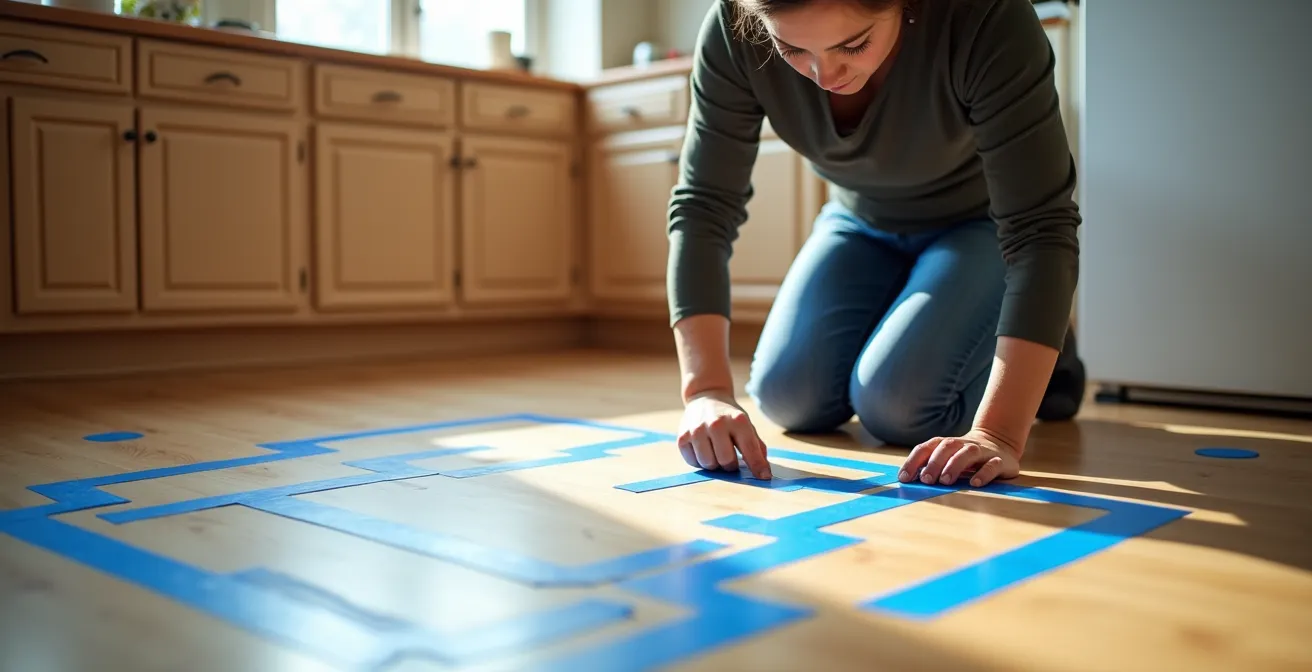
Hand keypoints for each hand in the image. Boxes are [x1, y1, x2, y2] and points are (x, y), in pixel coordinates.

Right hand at [677, 390, 771, 478]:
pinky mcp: (682, 437)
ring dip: (714, 464)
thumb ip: (757, 447)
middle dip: (731, 465)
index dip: (758, 467)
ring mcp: (697, 430)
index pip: (750, 450)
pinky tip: (703, 449)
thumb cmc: (730, 417)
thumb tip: (764, 473)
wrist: (705, 397)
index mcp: (737, 420)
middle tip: (730, 457)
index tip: (764, 477)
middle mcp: (716, 423)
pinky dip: (699, 461)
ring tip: (715, 452)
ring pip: (708, 464)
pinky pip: (693, 462)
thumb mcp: (747, 425)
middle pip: (726, 461)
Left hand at [897, 427, 1020, 487]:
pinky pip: (992, 465)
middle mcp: (963, 444)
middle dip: (934, 463)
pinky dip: (984, 473)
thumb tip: (908, 482)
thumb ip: (929, 467)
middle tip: (926, 480)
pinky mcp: (1000, 461)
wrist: (999, 442)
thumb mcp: (946, 459)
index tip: (904, 478)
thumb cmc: (964, 457)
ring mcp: (982, 451)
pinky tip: (975, 483)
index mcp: (945, 444)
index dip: (913, 462)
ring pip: (968, 453)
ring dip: (955, 465)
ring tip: (946, 481)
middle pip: (946, 447)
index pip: (926, 448)